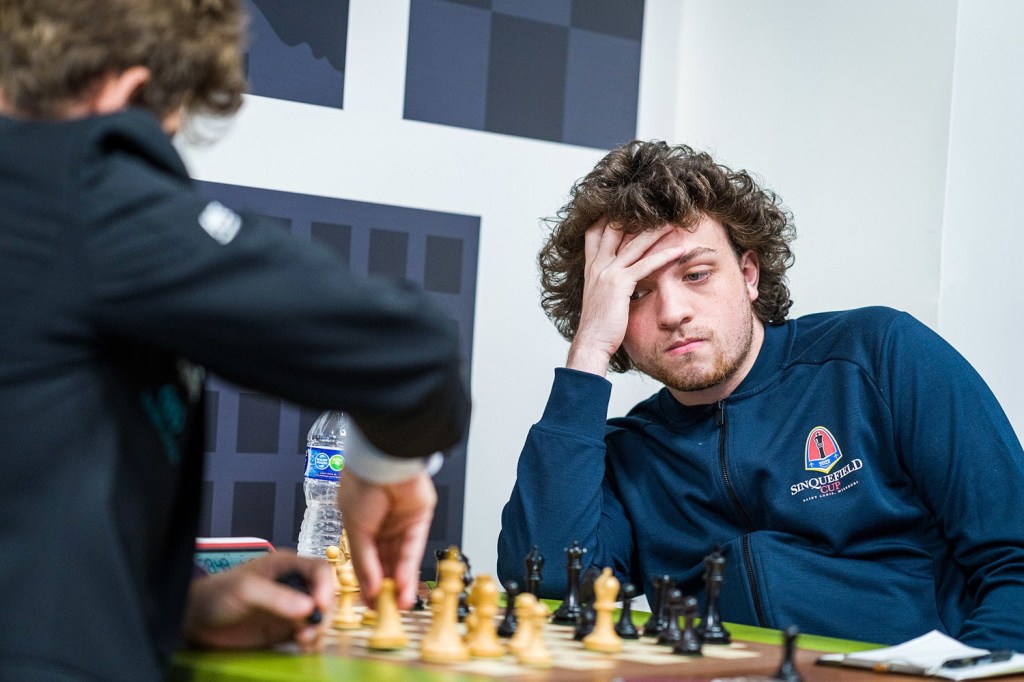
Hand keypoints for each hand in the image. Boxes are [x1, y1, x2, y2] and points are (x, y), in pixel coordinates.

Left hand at [180, 550, 332, 651]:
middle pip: (324, 595)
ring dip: (318, 629)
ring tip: (305, 640)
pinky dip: (310, 641)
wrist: (196, 621)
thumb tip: (309, 607)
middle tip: (312, 629)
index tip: (321, 605)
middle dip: (323, 613)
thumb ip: (276, 597)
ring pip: (318, 617)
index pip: (319, 570)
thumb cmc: (216, 594)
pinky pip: (306, 634)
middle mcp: (292, 586)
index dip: (326, 587)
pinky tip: (302, 645)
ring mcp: (289, 609)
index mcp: (286, 566)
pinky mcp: (284, 630)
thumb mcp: (246, 590)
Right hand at [338, 469, 435, 609]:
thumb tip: (368, 589)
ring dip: (400, 582)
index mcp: (361, 524)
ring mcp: (401, 522)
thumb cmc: (360, 485)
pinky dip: (409, 568)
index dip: (367, 581)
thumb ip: (364, 561)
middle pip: (385, 561)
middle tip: (385, 609)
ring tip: (398, 605)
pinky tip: (404, 587)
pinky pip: (413, 548)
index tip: (368, 603)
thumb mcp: (355, 529)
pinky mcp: (420, 518)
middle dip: (386, 586)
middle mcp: (382, 524)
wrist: (381, 461)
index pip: (366, 559)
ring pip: (400, 558)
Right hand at [567, 220, 684, 374]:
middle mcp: (598, 265)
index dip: (609, 217)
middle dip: (635, 216)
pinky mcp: (620, 284)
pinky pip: (645, 265)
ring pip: (635, 243)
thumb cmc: (598, 325)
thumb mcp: (600, 297)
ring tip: (674, 222)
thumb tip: (622, 281)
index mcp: (592, 267)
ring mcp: (608, 272)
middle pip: (616, 229)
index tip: (625, 207)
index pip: (596, 232)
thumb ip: (608, 283)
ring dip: (656, 231)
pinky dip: (664, 256)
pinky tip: (678, 251)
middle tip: (656, 206)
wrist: (591, 342)